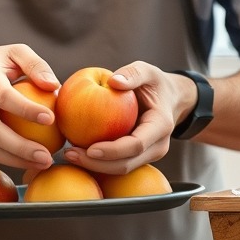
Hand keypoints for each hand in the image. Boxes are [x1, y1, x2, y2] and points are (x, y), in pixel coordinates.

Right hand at [0, 43, 59, 171]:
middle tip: (47, 157)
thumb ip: (36, 65)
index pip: (5, 96)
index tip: (51, 118)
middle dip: (21, 147)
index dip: (27, 109)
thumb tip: (54, 86)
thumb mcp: (15, 53)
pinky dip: (9, 160)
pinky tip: (30, 162)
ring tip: (43, 163)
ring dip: (16, 160)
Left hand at [62, 61, 192, 173]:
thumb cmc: (154, 84)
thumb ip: (133, 74)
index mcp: (161, 126)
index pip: (136, 145)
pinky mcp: (137, 156)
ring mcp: (148, 154)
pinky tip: (77, 152)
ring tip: (70, 154)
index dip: (113, 151)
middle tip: (70, 154)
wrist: (170, 99)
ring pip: (121, 168)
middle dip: (97, 164)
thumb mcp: (147, 71)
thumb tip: (113, 81)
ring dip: (94, 166)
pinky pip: (117, 163)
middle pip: (126, 164)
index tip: (90, 149)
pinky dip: (97, 161)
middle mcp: (157, 146)